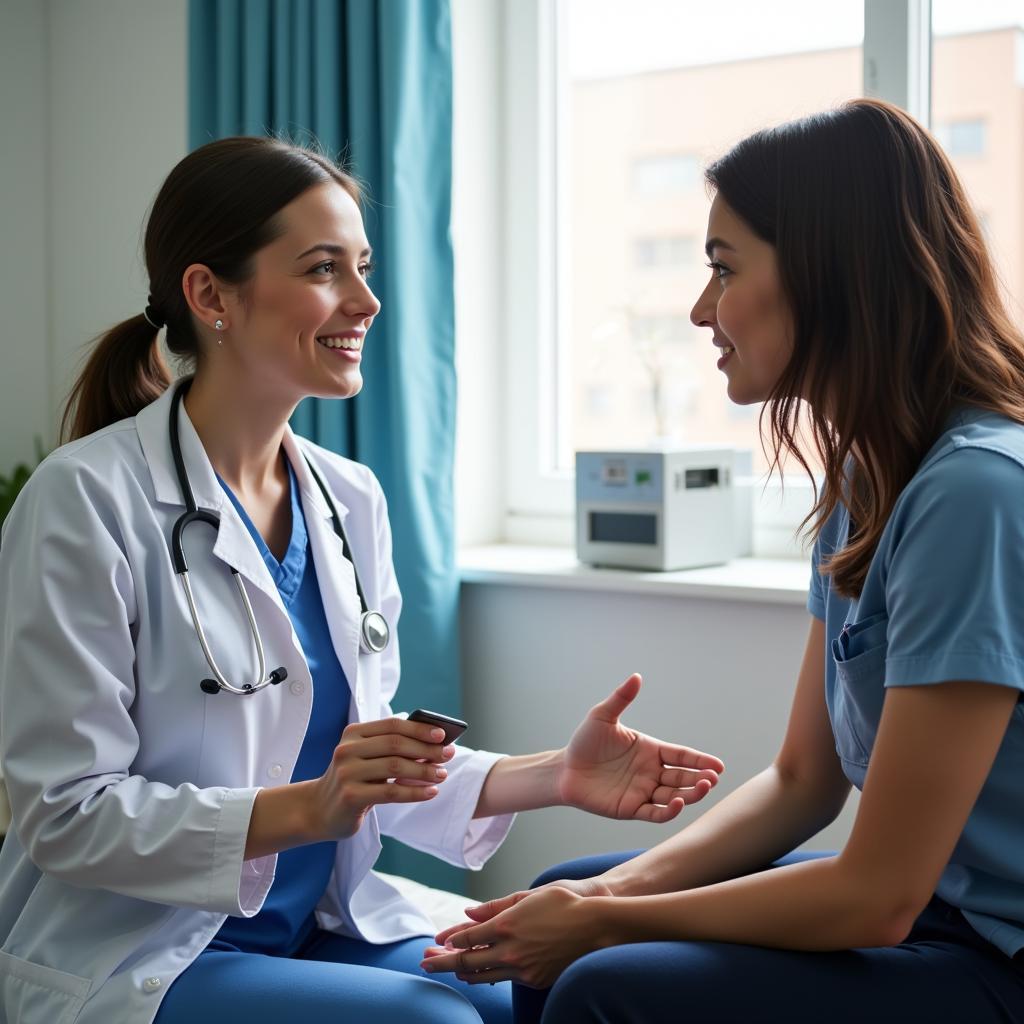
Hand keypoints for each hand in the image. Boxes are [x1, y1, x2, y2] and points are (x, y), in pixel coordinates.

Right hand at [307, 717, 455, 839]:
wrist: (318, 810)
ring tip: (441, 775)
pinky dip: (415, 792)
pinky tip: (431, 792)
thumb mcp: (367, 758)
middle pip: (396, 744)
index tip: (442, 735)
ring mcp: (347, 773)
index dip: (419, 729)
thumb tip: (435, 744)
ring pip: (396, 767)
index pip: (392, 725)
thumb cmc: (353, 780)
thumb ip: (392, 748)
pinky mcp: (351, 796)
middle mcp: (347, 750)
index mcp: (353, 734)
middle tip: (448, 756)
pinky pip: (392, 792)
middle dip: (426, 749)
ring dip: (424, 771)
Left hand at [421, 886, 599, 988]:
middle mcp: (511, 950)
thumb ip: (495, 906)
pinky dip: (487, 975)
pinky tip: (480, 972)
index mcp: (506, 925)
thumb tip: (468, 913)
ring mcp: (522, 969)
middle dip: (442, 963)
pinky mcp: (533, 979)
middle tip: (425, 962)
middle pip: (467, 962)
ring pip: (483, 975)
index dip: (449, 941)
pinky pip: (503, 979)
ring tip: (448, 969)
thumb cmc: (563, 904)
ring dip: (462, 973)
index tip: (437, 943)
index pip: (467, 938)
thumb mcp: (528, 896)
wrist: (595, 927)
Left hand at [558, 674, 724, 822]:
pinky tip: (679, 803)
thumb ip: (621, 699)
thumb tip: (636, 676)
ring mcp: (642, 792)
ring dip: (691, 794)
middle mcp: (650, 772)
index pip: (681, 756)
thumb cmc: (584, 741)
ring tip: (704, 787)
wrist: (564, 769)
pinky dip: (670, 811)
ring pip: (675, 796)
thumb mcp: (602, 716)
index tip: (719, 766)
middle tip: (713, 777)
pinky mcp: (631, 809)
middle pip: (683, 777)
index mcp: (650, 751)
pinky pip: (656, 813)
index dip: (700, 761)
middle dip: (701, 778)